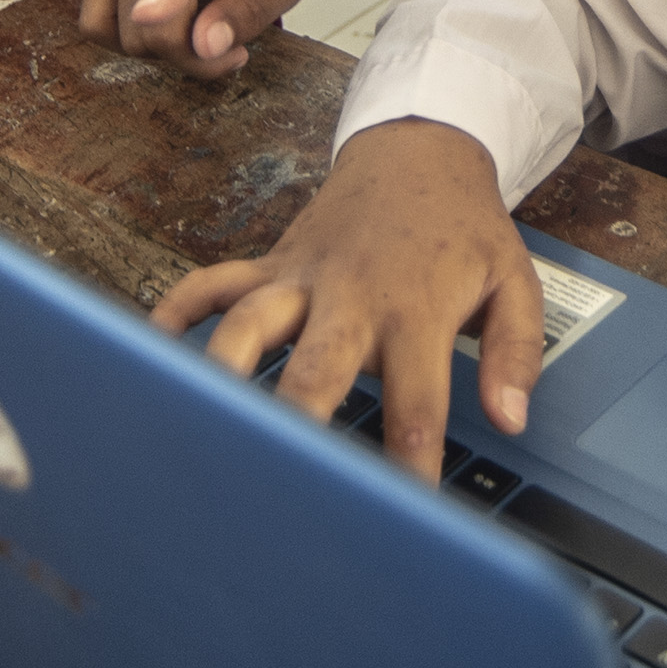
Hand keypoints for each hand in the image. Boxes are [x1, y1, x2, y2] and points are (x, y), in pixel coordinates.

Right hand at [77, 0, 316, 74]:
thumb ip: (251, 12)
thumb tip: (203, 47)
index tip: (148, 15)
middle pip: (154, 26)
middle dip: (193, 56)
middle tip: (231, 48)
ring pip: (128, 35)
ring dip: (166, 50)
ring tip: (202, 24)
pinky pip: (95, 23)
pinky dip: (129, 40)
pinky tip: (165, 26)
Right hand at [147, 120, 541, 476]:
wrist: (421, 150)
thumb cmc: (464, 229)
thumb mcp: (515, 283)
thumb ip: (516, 353)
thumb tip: (511, 417)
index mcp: (415, 311)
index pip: (414, 403)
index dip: (408, 464)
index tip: (401, 516)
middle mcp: (350, 298)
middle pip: (315, 369)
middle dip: (298, 423)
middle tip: (281, 478)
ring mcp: (302, 279)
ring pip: (249, 323)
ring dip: (225, 371)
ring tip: (200, 424)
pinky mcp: (271, 264)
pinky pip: (212, 284)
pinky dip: (176, 313)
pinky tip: (151, 352)